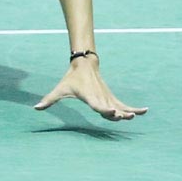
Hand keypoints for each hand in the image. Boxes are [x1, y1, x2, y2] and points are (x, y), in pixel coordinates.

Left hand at [34, 57, 148, 120]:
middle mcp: (100, 97)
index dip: (104, 108)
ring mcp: (108, 97)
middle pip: (111, 107)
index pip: (97, 104)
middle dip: (118, 113)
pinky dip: (135, 108)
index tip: (111, 111)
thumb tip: (35, 108)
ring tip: (136, 116)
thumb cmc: (71, 78)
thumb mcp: (60, 89)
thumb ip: (49, 99)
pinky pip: (125, 104)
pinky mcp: (112, 96)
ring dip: (128, 112)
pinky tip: (146, 111)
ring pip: (120, 107)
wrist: (84, 64)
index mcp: (89, 96)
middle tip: (125, 116)